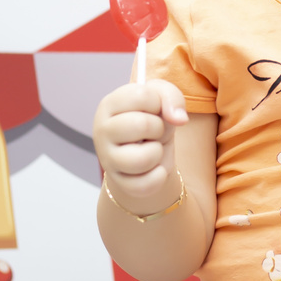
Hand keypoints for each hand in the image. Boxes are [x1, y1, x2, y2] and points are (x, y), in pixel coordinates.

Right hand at [92, 79, 188, 214]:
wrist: (146, 148)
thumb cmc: (152, 117)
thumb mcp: (162, 97)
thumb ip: (172, 98)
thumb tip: (179, 119)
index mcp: (110, 104)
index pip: (142, 96)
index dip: (158, 102)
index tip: (154, 108)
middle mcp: (102, 131)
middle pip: (143, 125)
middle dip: (159, 128)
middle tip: (153, 131)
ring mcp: (107, 159)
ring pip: (143, 158)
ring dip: (158, 152)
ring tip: (152, 149)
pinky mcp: (118, 183)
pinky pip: (146, 184)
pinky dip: (158, 176)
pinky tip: (152, 167)